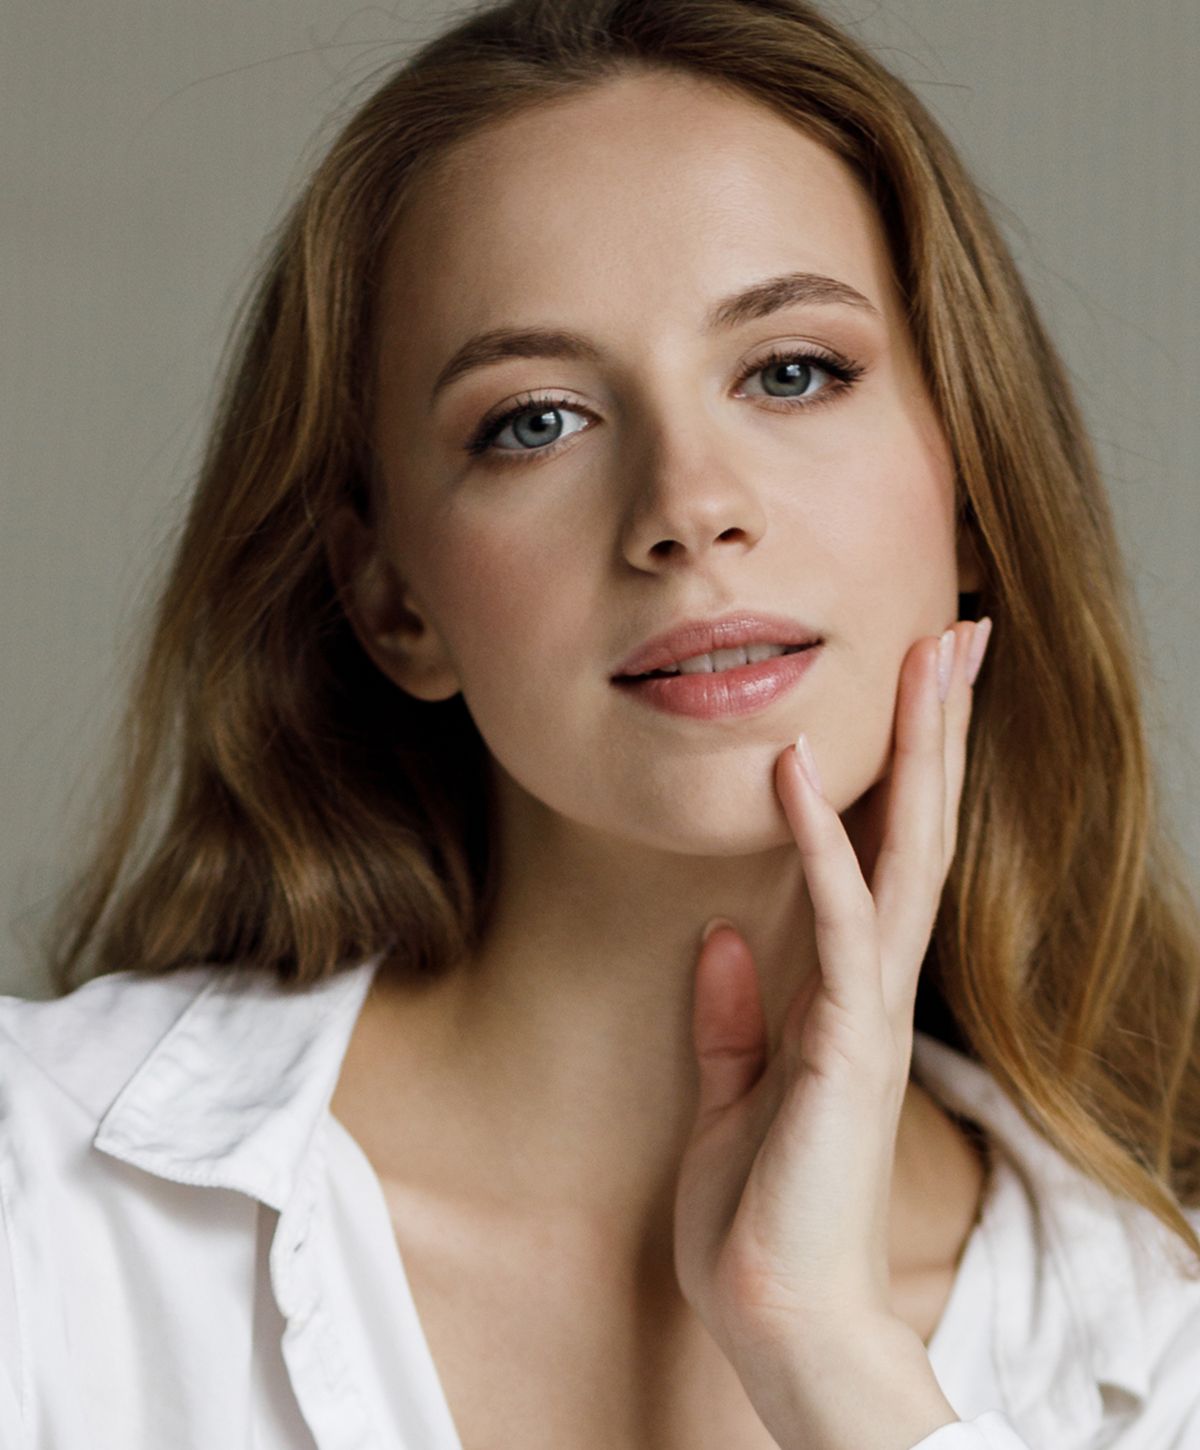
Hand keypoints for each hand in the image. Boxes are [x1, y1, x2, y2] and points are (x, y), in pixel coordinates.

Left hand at [672, 620, 988, 1421]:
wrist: (774, 1315)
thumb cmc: (758, 1212)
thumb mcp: (732, 1094)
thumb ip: (734, 1017)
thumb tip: (722, 939)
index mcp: (847, 992)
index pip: (887, 855)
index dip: (906, 769)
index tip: (920, 685)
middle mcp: (873, 987)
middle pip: (920, 831)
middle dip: (941, 731)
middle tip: (962, 632)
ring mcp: (867, 1010)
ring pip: (906, 854)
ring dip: (916, 753)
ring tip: (930, 657)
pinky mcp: (842, 1042)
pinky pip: (835, 920)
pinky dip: (819, 841)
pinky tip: (803, 771)